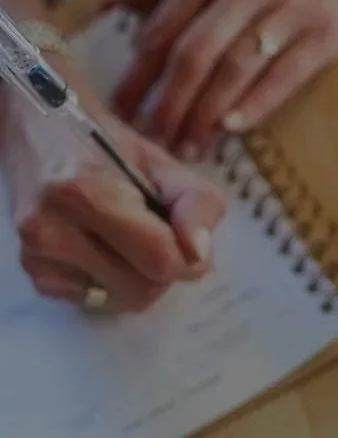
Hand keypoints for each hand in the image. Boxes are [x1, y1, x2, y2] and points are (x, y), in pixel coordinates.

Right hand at [0, 84, 225, 311]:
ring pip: (124, 301)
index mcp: (83, 192)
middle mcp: (50, 230)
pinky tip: (102, 248)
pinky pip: (100, 302)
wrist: (38, 136)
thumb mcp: (161, 162)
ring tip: (128, 238)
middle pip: (144, 289)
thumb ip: (195, 203)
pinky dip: (114, 282)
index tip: (193, 242)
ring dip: (141, 277)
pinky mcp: (36, 277)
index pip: (159, 258)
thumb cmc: (104, 146)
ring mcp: (37, 259)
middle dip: (165, 269)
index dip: (189, 258)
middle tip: (158, 234)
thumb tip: (200, 254)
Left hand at [106, 0, 337, 154]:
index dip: (140, 73)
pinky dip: (255, 105)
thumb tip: (112, 6)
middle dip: (168, 103)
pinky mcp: (323, 35)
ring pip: (235, 71)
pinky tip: (231, 128)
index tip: (122, 107)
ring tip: (188, 148)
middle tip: (151, 138)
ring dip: (206, 116)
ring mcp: (288, 11)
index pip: (165, 27)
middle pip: (195, 54)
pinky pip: (283, 77)